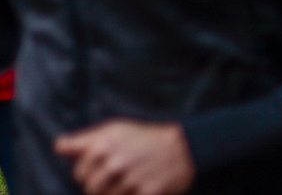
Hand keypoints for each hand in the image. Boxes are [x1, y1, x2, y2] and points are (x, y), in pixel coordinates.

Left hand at [55, 120, 195, 194]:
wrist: (184, 146)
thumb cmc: (145, 138)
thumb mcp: (115, 130)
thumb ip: (84, 141)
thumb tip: (59, 146)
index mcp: (103, 146)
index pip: (80, 174)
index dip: (91, 172)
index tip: (107, 166)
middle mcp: (115, 162)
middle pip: (92, 190)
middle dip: (104, 186)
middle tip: (122, 175)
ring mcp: (131, 178)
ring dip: (119, 193)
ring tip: (133, 180)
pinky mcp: (147, 191)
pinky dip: (133, 194)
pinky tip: (141, 187)